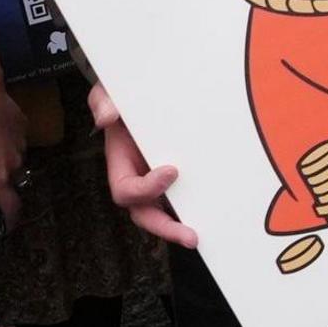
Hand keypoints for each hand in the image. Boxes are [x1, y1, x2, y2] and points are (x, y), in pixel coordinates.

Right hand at [91, 81, 199, 248]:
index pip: (126, 190)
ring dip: (186, 224)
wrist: (145, 91)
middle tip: (190, 236)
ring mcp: (160, 179)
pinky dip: (201, 206)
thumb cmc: (125, 94)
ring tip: (210, 233)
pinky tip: (223, 210)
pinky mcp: (183, 175)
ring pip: (169, 212)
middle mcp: (139, 177)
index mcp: (120, 163)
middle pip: (146, 214)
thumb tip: (107, 118)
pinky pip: (189, 196)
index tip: (172, 171)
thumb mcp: (109, 90)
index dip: (146, 188)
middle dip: (166, 228)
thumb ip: (104, 100)